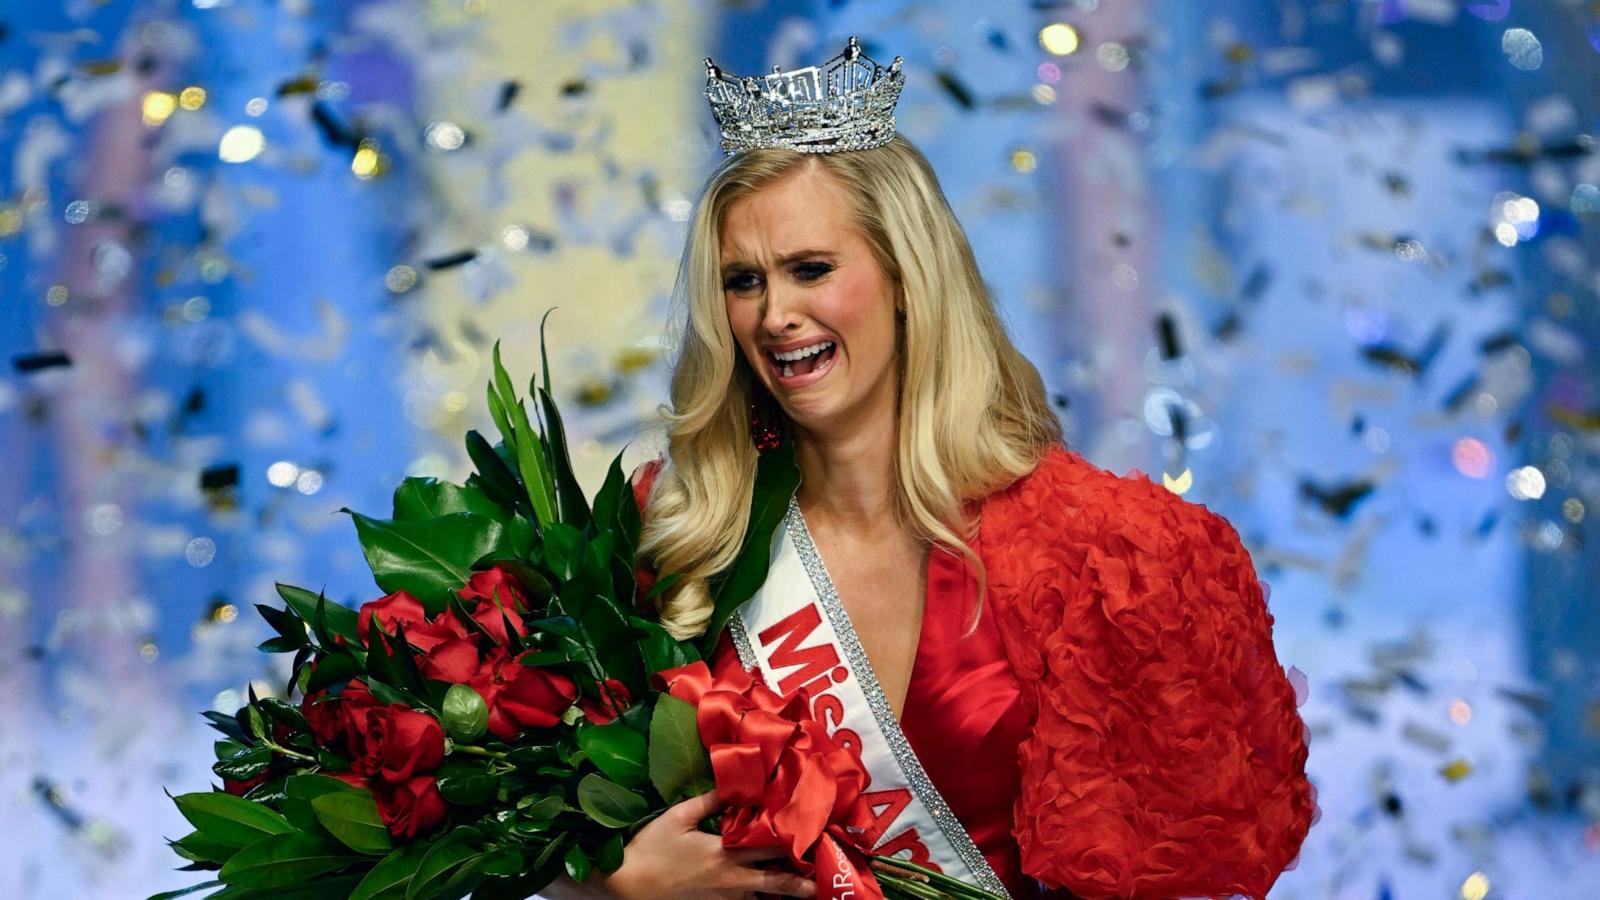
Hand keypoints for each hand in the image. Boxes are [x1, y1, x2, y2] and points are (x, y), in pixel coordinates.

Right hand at [598, 789, 815, 899]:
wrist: (626, 884)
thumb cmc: (650, 848)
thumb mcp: (678, 817)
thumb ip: (709, 800)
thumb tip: (735, 783)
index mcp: (724, 854)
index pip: (769, 848)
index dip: (796, 844)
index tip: (818, 839)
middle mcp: (731, 880)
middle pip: (776, 882)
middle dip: (802, 883)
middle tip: (823, 882)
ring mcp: (723, 898)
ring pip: (762, 898)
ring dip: (780, 893)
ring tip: (802, 889)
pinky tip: (765, 896)